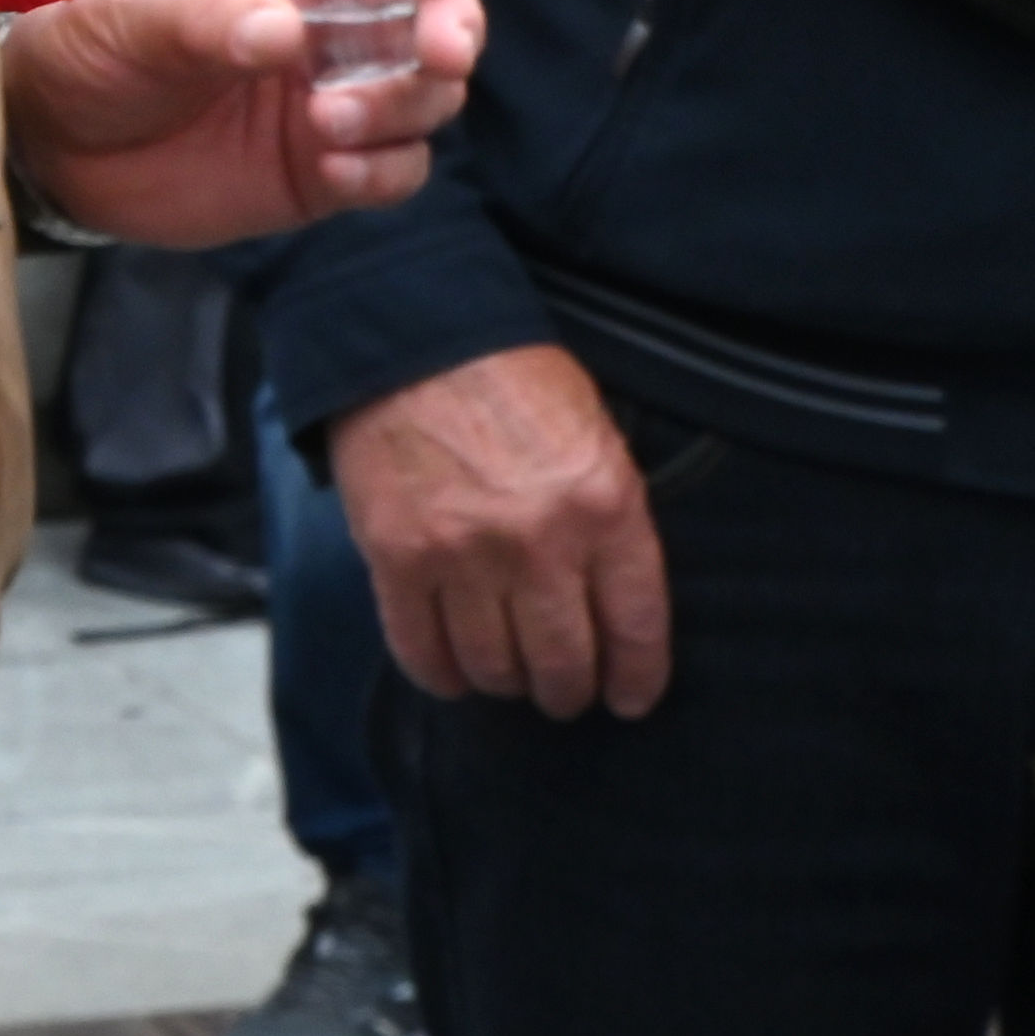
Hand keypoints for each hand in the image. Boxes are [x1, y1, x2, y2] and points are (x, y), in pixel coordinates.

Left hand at [0, 0, 475, 244]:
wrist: (50, 143)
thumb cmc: (87, 42)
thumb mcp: (129, 15)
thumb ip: (203, 20)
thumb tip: (288, 34)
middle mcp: (327, 7)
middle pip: (433, 1)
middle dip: (451, 24)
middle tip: (436, 54)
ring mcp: (334, 85)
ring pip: (428, 87)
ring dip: (405, 102)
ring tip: (326, 122)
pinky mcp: (328, 159)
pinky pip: (396, 165)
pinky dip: (385, 169)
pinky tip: (336, 172)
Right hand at [333, 340, 668, 716]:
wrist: (415, 337)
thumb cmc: (514, 381)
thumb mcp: (598, 440)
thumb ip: (611, 521)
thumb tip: (611, 605)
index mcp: (605, 508)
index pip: (635, 627)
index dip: (637, 678)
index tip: (630, 698)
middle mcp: (539, 542)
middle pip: (564, 661)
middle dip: (568, 691)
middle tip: (564, 692)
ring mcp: (463, 554)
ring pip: (495, 666)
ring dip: (506, 683)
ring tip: (507, 675)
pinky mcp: (397, 557)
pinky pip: (420, 648)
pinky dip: (440, 676)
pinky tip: (453, 674)